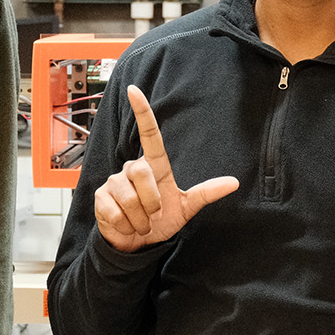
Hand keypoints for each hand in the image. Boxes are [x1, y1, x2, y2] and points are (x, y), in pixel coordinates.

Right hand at [92, 85, 239, 252]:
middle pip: (141, 172)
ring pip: (129, 197)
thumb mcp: (186, 208)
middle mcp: (132, 169)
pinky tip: (125, 225)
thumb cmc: (161, 221)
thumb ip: (206, 193)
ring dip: (140, 218)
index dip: (142, 112)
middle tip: (153, 215)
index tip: (134, 90)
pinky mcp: (100, 198)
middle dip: (152, 201)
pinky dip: (125, 225)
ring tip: (140, 222)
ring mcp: (114, 182)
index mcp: (154, 167)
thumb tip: (234, 182)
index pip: (149, 135)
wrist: (138, 244)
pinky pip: (115, 211)